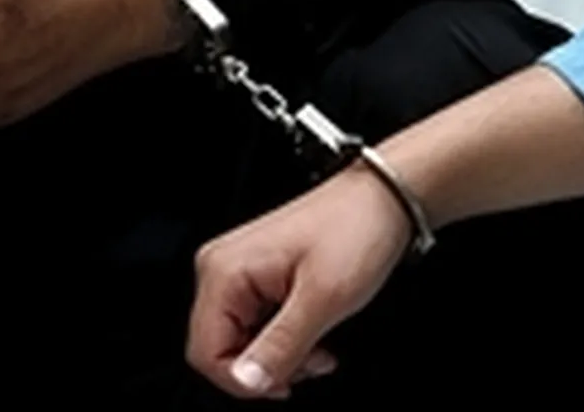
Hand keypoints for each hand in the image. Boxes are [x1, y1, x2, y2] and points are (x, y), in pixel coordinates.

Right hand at [186, 168, 411, 399]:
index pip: (204, 352)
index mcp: (224, 271)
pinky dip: (283, 339)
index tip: (286, 383)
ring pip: (239, 341)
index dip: (244, 381)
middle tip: (312, 362)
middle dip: (266, 368)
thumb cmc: (354, 230)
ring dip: (279, 356)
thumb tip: (247, 381)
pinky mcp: (255, 275)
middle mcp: (221, 268)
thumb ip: (281, 346)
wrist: (379, 200)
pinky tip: (312, 331)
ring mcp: (237, 271)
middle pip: (219, 349)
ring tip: (318, 346)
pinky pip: (254, 324)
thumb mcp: (323, 298)